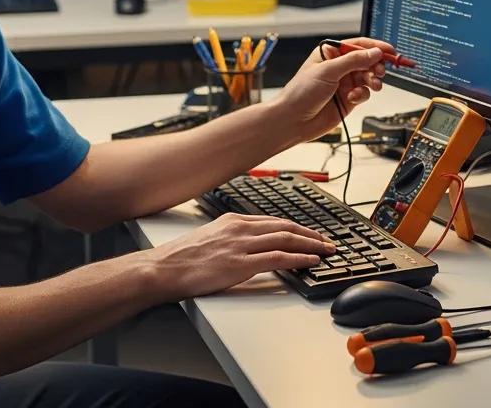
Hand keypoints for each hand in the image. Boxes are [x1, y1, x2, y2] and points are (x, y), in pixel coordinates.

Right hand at [141, 213, 335, 300]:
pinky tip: (310, 261)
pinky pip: (278, 258)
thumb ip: (232, 237)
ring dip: (311, 245)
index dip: (297, 228)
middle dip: (311, 234)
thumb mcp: (210, 237)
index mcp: (233, 221)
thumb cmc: (181, 259)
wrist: (162, 269)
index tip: (311, 234)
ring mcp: (241, 245)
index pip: (274, 221)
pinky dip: (299, 258)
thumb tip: (250, 245)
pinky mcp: (241, 264)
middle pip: (286, 227)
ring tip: (326, 251)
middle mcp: (240, 228)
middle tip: (328, 242)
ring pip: (286, 239)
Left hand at [272, 37, 396, 140]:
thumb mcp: (328, 71)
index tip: (389, 51)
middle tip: (380, 71)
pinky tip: (354, 98)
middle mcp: (338, 67)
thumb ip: (353, 61)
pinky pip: (364, 93)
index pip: (357, 45)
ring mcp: (344, 83)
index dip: (374, 47)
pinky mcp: (348, 99)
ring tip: (373, 84)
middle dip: (376, 65)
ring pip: (368, 77)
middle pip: (366, 61)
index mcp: (330, 53)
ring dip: (373, 80)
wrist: (293, 120)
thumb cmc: (300, 93)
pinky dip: (363, 94)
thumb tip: (374, 52)